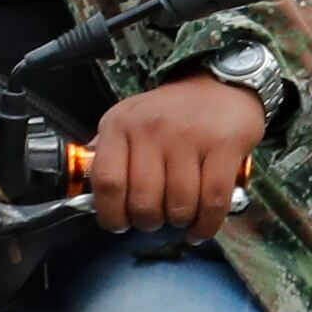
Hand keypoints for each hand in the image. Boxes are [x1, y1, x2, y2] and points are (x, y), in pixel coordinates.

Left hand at [84, 72, 266, 238]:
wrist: (222, 84)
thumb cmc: (172, 112)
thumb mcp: (129, 120)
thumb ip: (109, 153)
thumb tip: (88, 195)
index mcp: (121, 125)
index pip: (107, 183)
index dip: (111, 214)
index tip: (120, 224)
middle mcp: (152, 128)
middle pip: (144, 201)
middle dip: (150, 222)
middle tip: (156, 219)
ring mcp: (189, 136)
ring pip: (179, 205)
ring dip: (180, 222)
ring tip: (182, 215)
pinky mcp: (223, 145)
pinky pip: (213, 200)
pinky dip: (206, 224)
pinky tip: (201, 227)